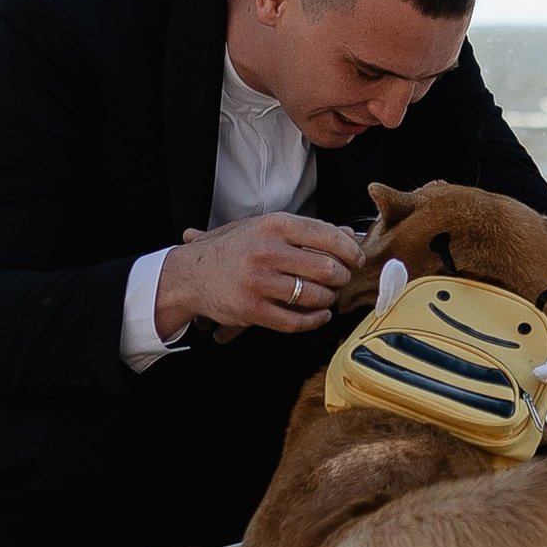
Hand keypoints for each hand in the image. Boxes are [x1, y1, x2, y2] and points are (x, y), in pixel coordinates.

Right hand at [153, 214, 361, 341]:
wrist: (190, 274)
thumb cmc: (233, 249)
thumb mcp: (265, 228)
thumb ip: (306, 230)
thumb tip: (348, 233)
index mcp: (273, 225)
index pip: (326, 235)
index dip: (349, 250)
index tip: (356, 259)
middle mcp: (266, 251)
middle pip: (326, 269)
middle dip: (341, 278)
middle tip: (341, 281)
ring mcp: (258, 282)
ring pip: (314, 296)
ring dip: (329, 300)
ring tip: (328, 298)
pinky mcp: (251, 310)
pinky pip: (296, 321)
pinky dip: (315, 321)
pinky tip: (319, 316)